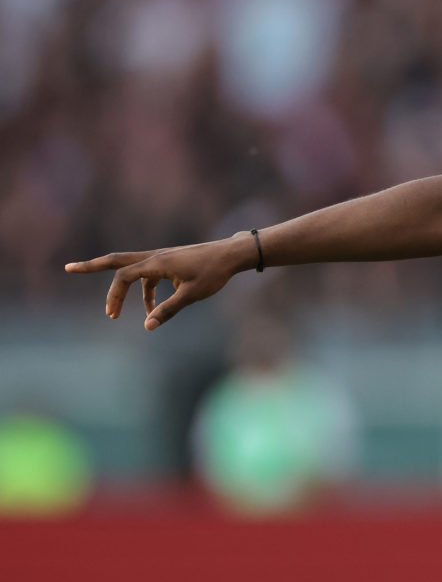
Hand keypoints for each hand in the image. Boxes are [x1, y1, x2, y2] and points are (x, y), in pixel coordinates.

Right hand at [65, 234, 252, 330]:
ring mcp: (162, 258)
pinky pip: (149, 277)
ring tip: (115, 312)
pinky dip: (146, 292)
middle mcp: (155, 257)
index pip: (124, 276)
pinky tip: (152, 309)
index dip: (113, 295)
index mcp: (157, 263)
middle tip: (69, 269)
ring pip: (131, 269)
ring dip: (123, 289)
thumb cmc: (214, 273)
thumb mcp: (191, 295)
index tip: (111, 315)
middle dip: (92, 266)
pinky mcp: (170, 262)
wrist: (232, 255)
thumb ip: (168, 311)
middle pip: (116, 260)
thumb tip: (147, 326)